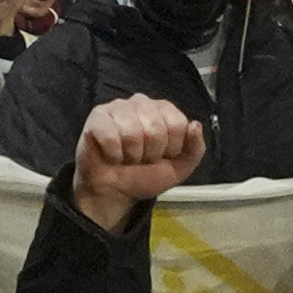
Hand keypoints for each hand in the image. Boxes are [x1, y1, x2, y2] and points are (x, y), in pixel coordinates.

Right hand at [67, 97, 207, 230]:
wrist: (115, 190)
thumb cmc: (145, 174)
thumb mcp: (179, 168)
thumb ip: (195, 149)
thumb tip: (195, 125)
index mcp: (163, 110)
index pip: (178, 123)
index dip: (172, 147)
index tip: (162, 156)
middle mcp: (140, 102)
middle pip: (155, 128)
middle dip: (151, 153)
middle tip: (142, 158)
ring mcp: (117, 107)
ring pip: (132, 133)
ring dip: (131, 155)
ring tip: (127, 157)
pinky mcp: (97, 117)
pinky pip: (110, 136)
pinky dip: (114, 154)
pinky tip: (112, 155)